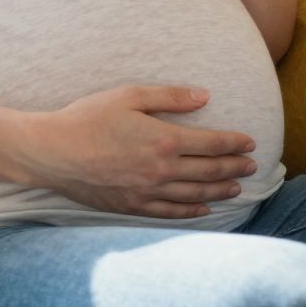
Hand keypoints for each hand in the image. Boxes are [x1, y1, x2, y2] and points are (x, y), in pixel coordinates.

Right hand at [16, 84, 258, 217]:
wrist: (53, 152)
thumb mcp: (129, 95)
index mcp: (163, 140)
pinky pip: (170, 212)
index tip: (251, 143)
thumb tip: (204, 96)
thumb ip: (170, 97)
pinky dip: (191, 211)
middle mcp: (161, 170)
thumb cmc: (88, 117)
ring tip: (236, 188)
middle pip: (208, 171)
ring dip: (219, 191)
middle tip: (252, 166)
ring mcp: (147, 192)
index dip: (234, 144)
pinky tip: (203, 209)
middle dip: (234, 168)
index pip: (211, 144)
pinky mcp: (132, 206)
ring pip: (194, 194)